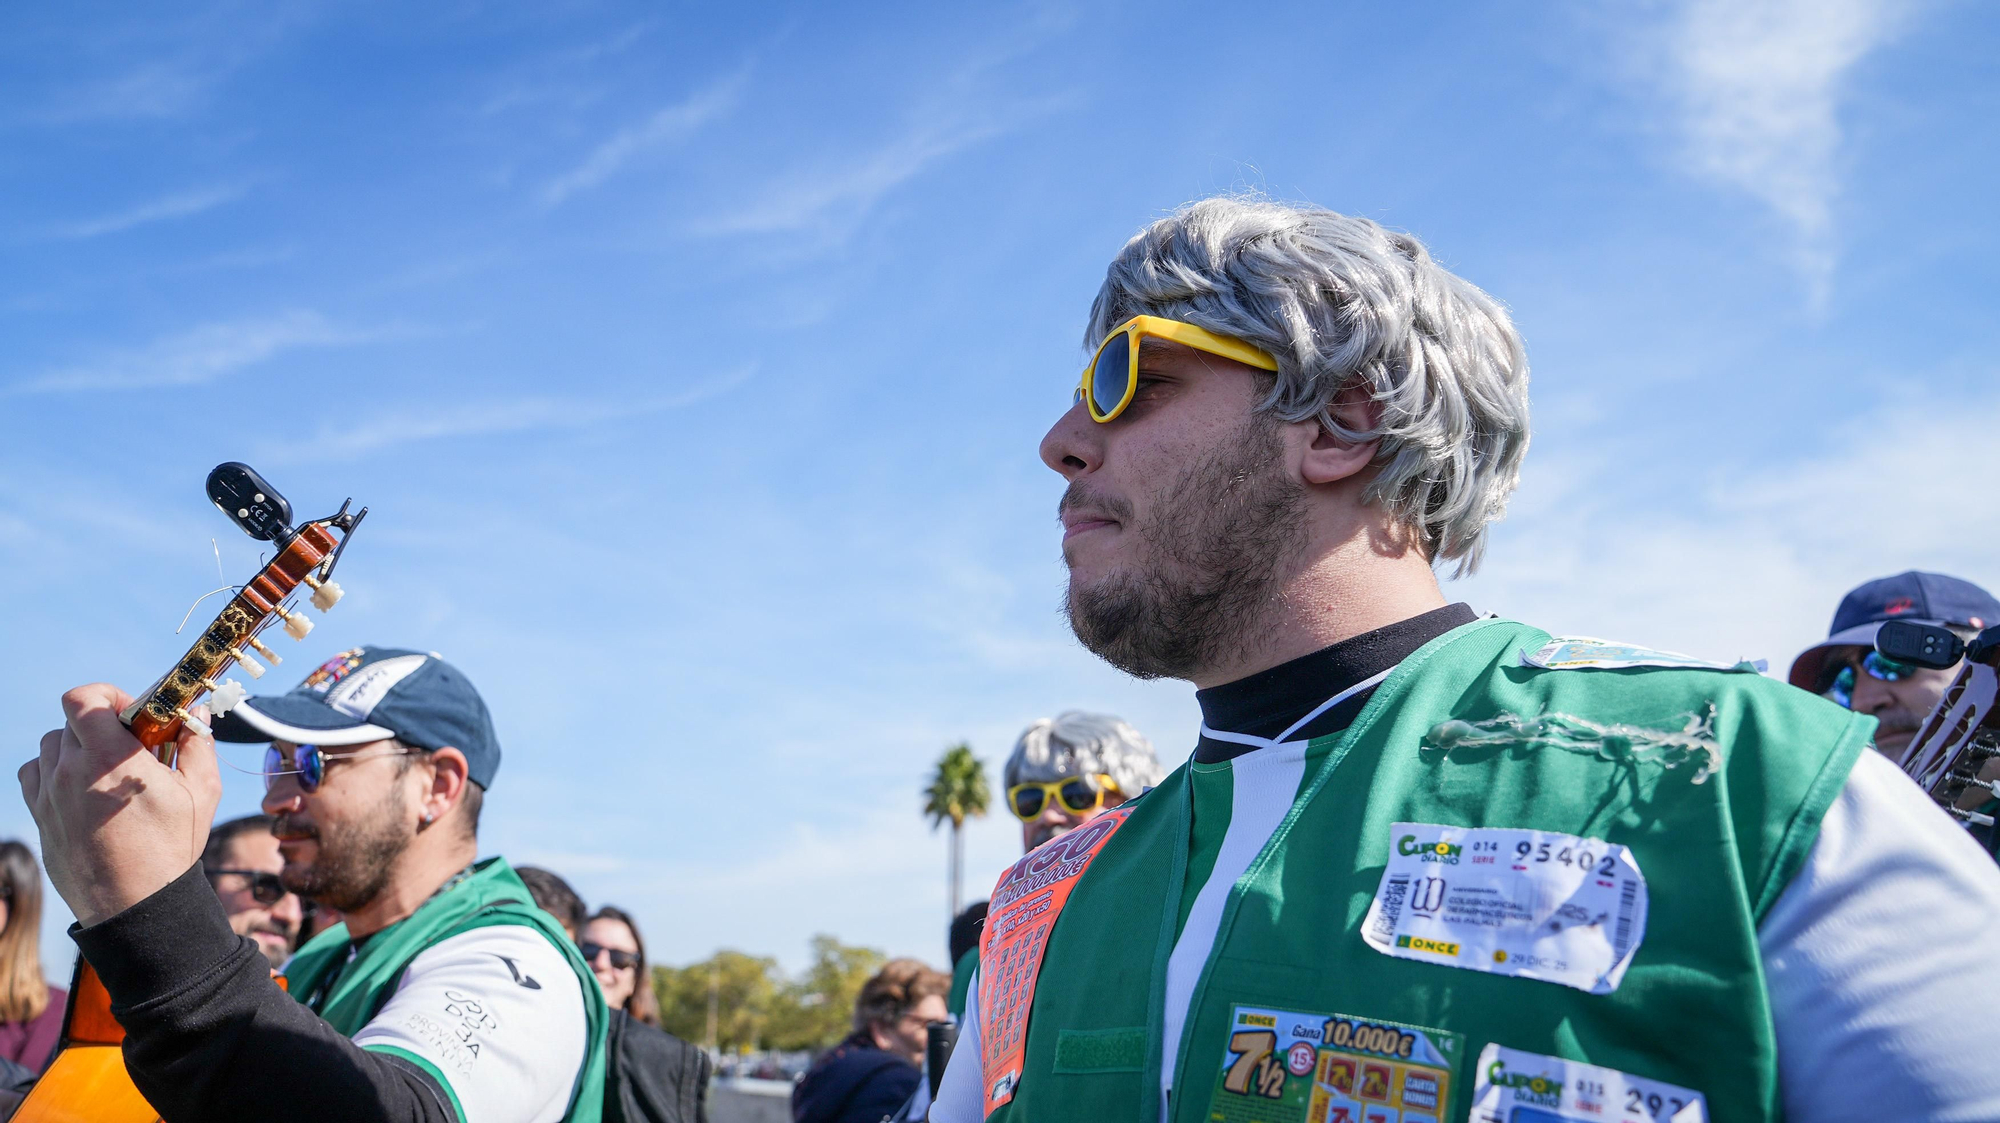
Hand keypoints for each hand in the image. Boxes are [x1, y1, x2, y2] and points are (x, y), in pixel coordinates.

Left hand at [20, 685, 221, 927]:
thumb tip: (194, 715)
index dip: (106, 695)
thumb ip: (197, 745)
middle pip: (72, 721)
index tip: (130, 713)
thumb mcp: (201, 793)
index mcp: (111, 757)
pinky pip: (34, 774)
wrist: (134, 903)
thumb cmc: (171, 848)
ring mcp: (49, 794)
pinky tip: (79, 788)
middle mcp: (72, 770)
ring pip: (50, 746)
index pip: (83, 698)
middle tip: (128, 747)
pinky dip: (53, 771)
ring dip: (76, 748)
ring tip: (104, 771)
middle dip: (101, 726)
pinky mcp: (40, 815)